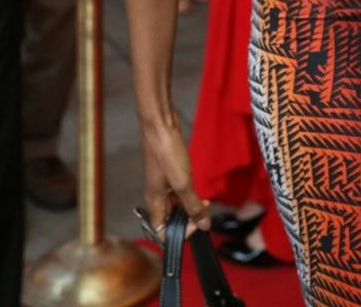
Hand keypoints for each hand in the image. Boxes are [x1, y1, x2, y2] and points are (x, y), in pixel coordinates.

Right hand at [139, 109, 209, 236]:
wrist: (161, 125)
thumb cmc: (166, 154)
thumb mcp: (182, 183)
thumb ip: (193, 205)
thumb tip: (204, 225)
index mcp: (154, 203)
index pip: (161, 232)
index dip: (178, 235)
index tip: (196, 225)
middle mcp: (157, 197)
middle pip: (171, 220)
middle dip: (189, 220)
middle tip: (205, 211)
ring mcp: (163, 185)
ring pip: (177, 206)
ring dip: (191, 207)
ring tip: (206, 202)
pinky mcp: (170, 174)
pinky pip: (180, 192)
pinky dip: (191, 195)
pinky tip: (200, 191)